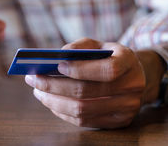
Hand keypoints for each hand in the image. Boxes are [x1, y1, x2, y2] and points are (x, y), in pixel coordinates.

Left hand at [25, 38, 147, 128]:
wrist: (134, 76)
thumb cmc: (109, 56)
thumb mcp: (99, 45)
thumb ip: (80, 46)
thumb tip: (58, 56)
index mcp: (129, 61)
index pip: (107, 70)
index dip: (80, 69)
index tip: (57, 66)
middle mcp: (132, 86)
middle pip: (88, 92)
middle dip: (55, 86)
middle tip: (33, 79)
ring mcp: (127, 108)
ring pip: (83, 110)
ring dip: (54, 101)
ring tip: (37, 91)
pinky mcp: (118, 123)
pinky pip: (84, 121)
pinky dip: (63, 112)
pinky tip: (51, 102)